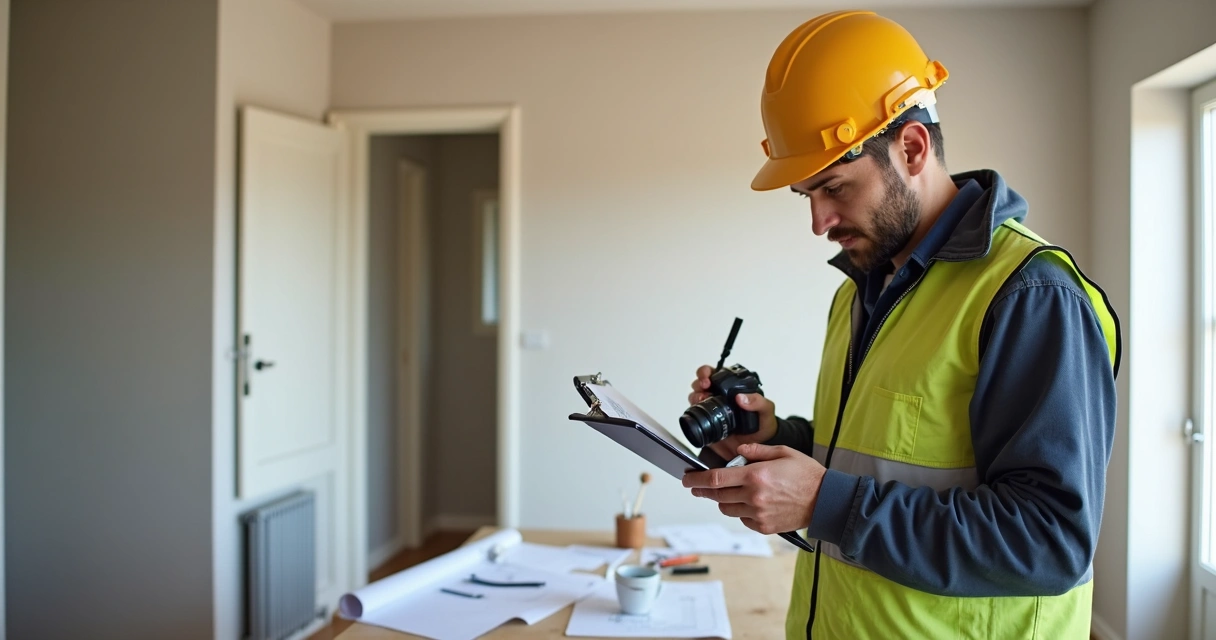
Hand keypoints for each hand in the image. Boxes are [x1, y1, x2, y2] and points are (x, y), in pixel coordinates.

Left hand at [681, 443, 825, 534]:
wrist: (826, 500)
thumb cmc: (806, 475)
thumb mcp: (782, 452)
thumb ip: (756, 451)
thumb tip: (738, 452)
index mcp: (756, 476)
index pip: (716, 478)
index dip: (696, 479)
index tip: (686, 478)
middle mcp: (754, 496)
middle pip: (717, 495)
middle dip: (703, 490)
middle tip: (696, 486)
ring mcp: (758, 514)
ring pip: (727, 508)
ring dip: (723, 500)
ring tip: (728, 492)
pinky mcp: (764, 526)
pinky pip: (742, 519)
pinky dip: (740, 511)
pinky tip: (748, 503)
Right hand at [688, 364, 777, 459]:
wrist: (754, 449)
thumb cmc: (761, 426)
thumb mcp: (766, 411)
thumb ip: (758, 402)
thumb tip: (741, 397)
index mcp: (732, 389)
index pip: (716, 374)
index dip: (708, 373)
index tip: (709, 378)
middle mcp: (718, 396)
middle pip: (701, 383)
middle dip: (699, 382)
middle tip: (704, 386)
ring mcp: (710, 409)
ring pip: (695, 396)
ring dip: (695, 396)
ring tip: (702, 400)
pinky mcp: (704, 422)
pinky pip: (694, 414)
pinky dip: (693, 411)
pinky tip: (700, 413)